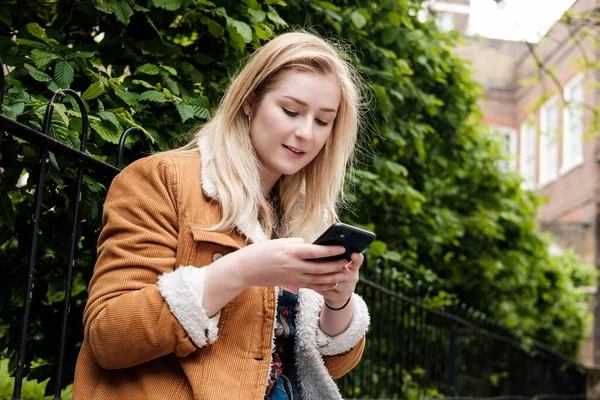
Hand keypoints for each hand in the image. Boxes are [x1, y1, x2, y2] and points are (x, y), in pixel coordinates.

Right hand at [227, 238, 350, 288]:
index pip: (316, 252)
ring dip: (333, 277)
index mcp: (291, 252)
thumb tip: (311, 246)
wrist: (245, 269)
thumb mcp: (279, 242)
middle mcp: (293, 266)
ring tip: (345, 274)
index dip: (331, 251)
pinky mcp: (291, 283)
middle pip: (320, 268)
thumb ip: (297, 244)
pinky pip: (311, 286)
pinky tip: (332, 283)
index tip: (343, 248)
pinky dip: (323, 285)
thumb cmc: (262, 251)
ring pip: (318, 279)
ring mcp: (293, 277)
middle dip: (336, 266)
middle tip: (348, 262)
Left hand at [312, 252, 362, 307]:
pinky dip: (317, 286)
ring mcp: (347, 289)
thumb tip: (324, 245)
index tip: (355, 254)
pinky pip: (326, 290)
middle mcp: (352, 278)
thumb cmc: (338, 275)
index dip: (357, 258)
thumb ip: (337, 257)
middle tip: (324, 262)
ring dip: (322, 276)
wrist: (339, 296)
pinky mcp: (339, 297)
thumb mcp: (342, 266)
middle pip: (344, 271)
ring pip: (334, 281)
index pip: (358, 261)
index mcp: (353, 267)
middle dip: (333, 267)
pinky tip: (310, 281)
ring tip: (313, 270)